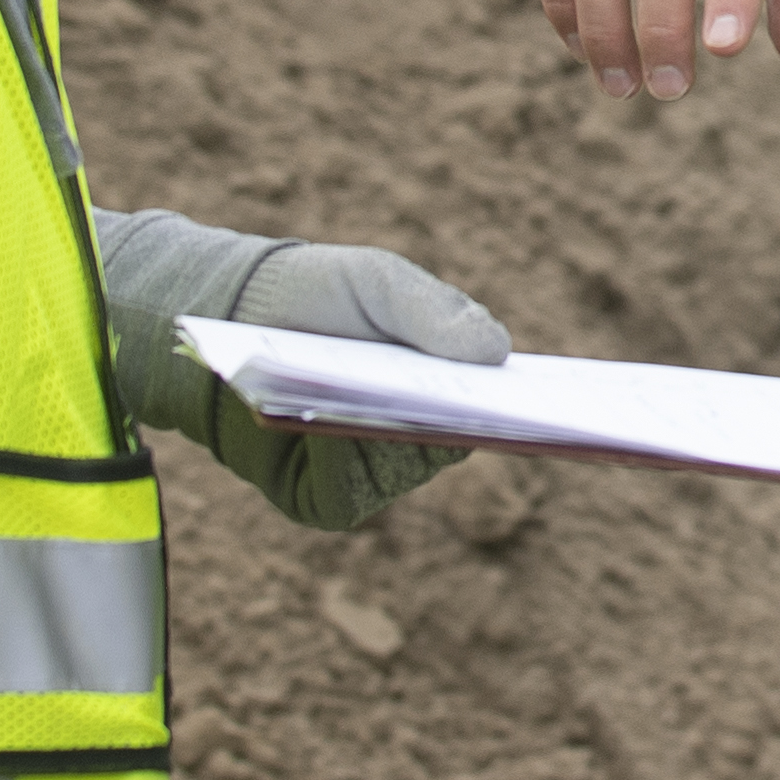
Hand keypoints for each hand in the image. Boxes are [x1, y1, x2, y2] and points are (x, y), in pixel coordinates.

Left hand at [97, 219, 500, 532]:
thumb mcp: (377, 282)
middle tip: (462, 401)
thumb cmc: (317, 295)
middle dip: (457, 421)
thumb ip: (434, 310)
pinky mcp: (324, 497)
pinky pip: (349, 493)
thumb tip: (498, 352)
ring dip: (389, 434)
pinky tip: (318, 420)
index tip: (551, 407)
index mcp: (444, 384)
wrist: (228, 317)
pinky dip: (338, 458)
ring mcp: (371, 469)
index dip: (525, 411)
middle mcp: (416, 434)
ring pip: (404, 468)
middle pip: (455, 443)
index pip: (498, 406)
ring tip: (375, 394)